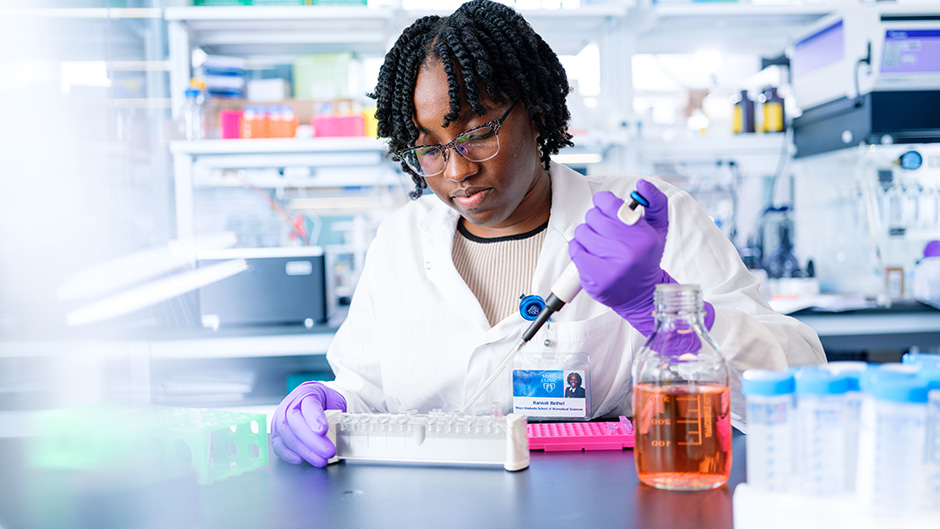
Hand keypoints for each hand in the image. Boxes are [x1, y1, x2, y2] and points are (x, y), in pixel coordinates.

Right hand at [271, 381, 346, 466]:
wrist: (308, 400)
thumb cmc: (322, 401)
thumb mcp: (334, 400)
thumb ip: (338, 412)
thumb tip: (345, 429)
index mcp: (306, 394)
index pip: (310, 406)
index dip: (315, 418)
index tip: (323, 430)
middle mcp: (290, 406)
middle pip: (296, 423)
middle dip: (313, 441)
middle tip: (329, 452)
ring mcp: (280, 419)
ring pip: (287, 436)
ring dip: (304, 451)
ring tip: (321, 460)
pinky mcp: (276, 433)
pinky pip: (278, 445)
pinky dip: (288, 455)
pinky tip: (300, 460)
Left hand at [569, 179, 672, 335]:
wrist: (642, 294)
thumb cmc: (646, 257)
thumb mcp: (658, 229)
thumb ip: (655, 202)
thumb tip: (643, 183)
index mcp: (644, 234)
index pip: (609, 203)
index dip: (603, 201)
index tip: (605, 208)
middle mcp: (629, 250)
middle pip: (593, 216)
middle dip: (596, 221)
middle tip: (606, 233)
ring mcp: (611, 266)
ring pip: (582, 232)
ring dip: (587, 236)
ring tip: (600, 246)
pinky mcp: (595, 278)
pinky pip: (575, 250)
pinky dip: (579, 251)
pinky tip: (592, 257)